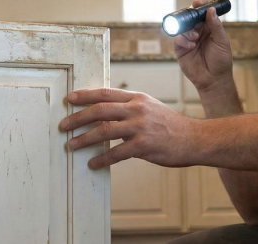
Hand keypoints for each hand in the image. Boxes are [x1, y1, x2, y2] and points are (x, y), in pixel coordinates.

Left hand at [59, 88, 197, 168]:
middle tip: (63, 126)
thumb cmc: (170, 125)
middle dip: (77, 118)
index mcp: (137, 98)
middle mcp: (137, 109)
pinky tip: (93, 164)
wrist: (194, 139)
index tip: (69, 100)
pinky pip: (116, 153)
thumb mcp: (150, 107)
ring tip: (71, 145)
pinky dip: (102, 159)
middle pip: (99, 110)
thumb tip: (105, 114)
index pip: (105, 93)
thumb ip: (129, 108)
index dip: (84, 95)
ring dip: (84, 139)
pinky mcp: (144, 145)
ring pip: (104, 131)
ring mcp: (140, 127)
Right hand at [174, 0, 233, 91]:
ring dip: (187, 30)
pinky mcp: (180, 48)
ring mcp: (188, 39)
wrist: (213, 79)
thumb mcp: (222, 41)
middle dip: (189, 14)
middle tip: (191, 14)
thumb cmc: (221, 61)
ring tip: (195, 38)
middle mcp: (197, 31)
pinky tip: (191, 46)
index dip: (199, 5)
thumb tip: (211, 10)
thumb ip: (216, 26)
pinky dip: (183, 40)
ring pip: (182, 27)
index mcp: (208, 27)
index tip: (198, 2)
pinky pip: (177, 39)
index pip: (202, 12)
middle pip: (189, 17)